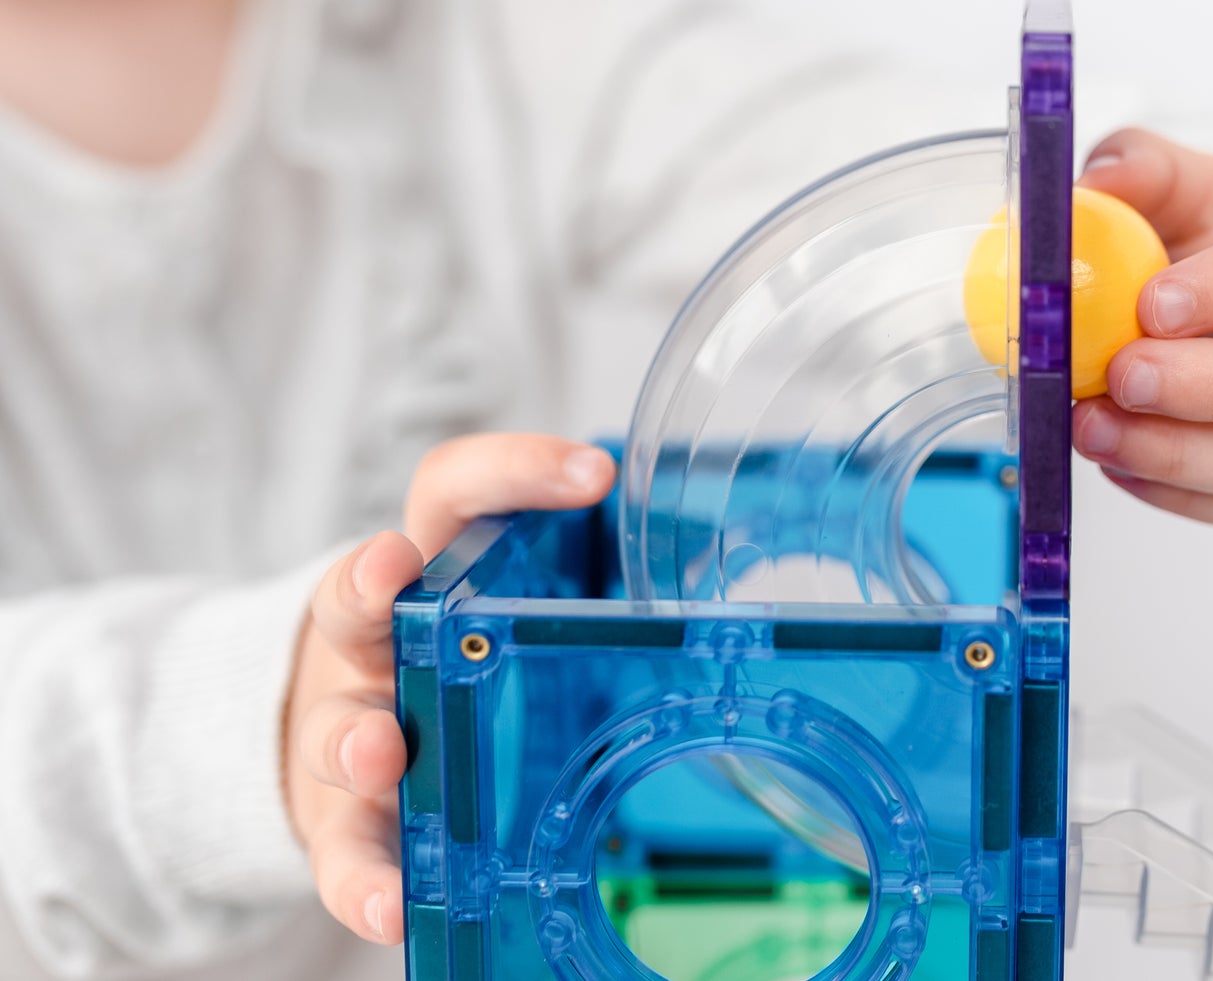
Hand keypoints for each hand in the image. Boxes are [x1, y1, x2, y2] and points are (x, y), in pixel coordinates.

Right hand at [282, 434, 616, 942]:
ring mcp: (346, 727)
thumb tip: (713, 562)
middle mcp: (374, 639)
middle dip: (370, 581)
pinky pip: (345, 853)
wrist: (349, 734)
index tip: (596, 472)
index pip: (460, 490)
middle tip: (393, 571)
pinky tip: (394, 903)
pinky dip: (365, 881)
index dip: (517, 470)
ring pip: (336, 723)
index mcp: (429, 569)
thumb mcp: (502, 604)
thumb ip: (585, 582)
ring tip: (379, 750)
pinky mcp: (340, 822)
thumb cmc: (451, 659)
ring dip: (355, 736)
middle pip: (357, 593)